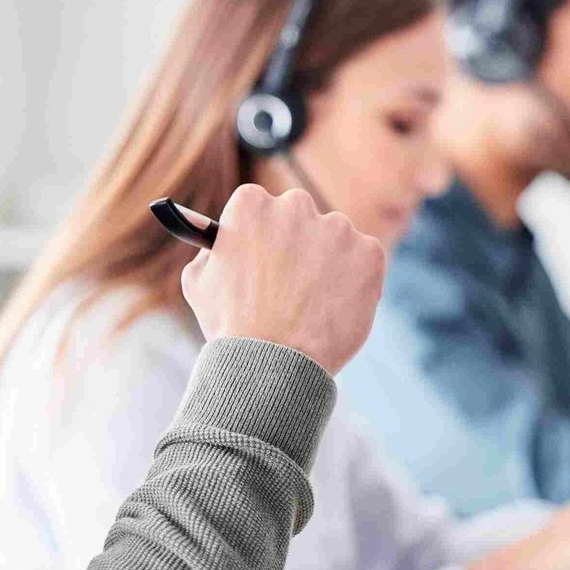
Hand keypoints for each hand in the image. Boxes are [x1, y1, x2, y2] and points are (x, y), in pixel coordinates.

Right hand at [180, 184, 385, 374]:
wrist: (274, 364)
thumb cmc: (231, 327)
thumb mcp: (199, 283)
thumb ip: (211, 251)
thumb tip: (221, 240)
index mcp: (252, 204)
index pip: (259, 205)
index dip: (260, 234)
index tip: (263, 254)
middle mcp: (296, 206)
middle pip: (299, 215)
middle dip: (296, 242)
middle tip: (292, 280)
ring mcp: (337, 228)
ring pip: (335, 239)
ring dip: (328, 262)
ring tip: (313, 305)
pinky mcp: (369, 253)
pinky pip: (364, 260)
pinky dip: (356, 282)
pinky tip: (335, 309)